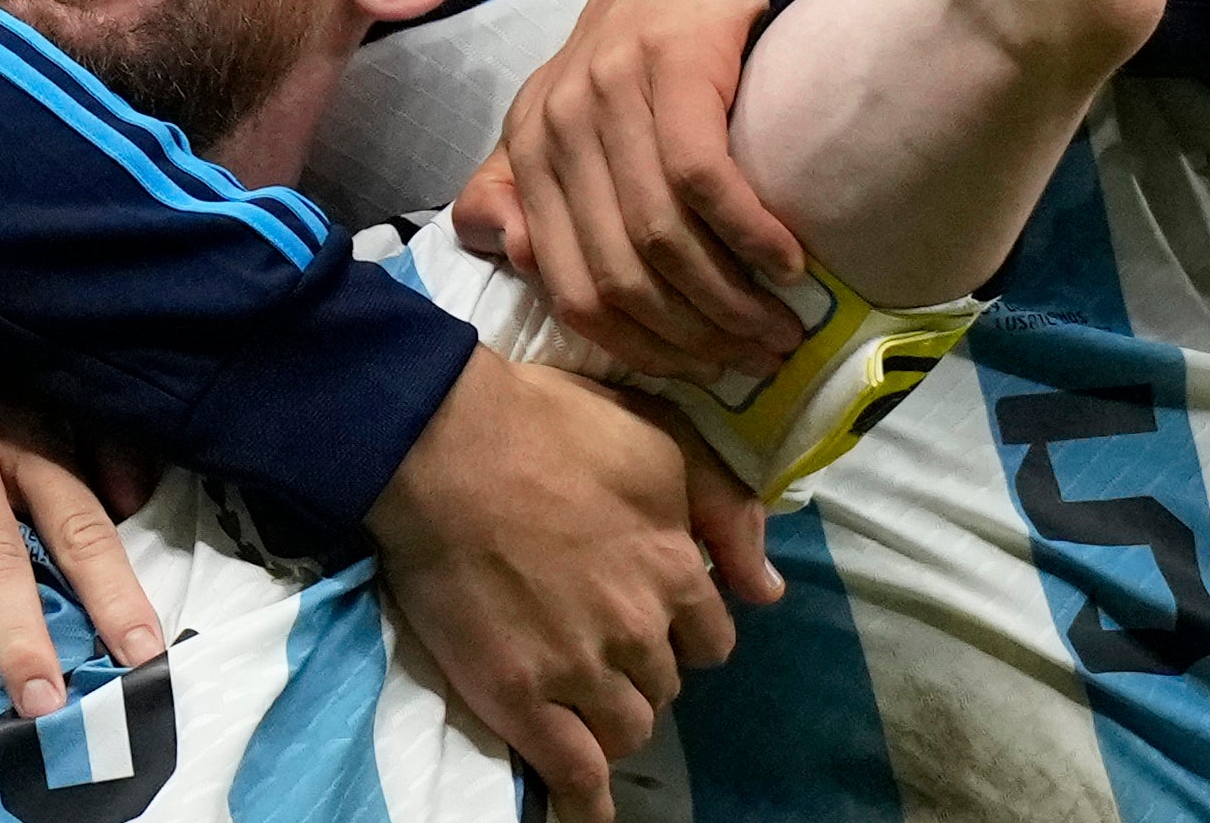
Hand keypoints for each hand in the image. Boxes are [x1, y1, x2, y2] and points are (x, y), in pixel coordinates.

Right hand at [369, 349, 743, 822]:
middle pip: (665, 685)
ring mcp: (579, 669)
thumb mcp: (659, 439)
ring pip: (628, 729)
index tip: (647, 615)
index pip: (711, 639)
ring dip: (611, 718)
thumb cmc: (545, 425)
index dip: (680, 630)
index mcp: (676, 570)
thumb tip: (770, 591)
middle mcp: (639, 630)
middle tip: (593, 639)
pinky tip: (587, 807)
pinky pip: (572, 773)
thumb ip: (726, 508)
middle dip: (640, 669)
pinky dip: (586, 799)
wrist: (439, 441)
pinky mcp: (519, 696)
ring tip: (573, 694)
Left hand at [457, 0, 803, 381]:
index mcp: (527, 153)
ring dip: (730, 297)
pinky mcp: (668, 66)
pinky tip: (787, 262)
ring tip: (782, 325)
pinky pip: (703, 180)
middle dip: (692, 334)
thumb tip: (519, 262)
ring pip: (661, 235)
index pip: (568, 285)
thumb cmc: (636, 61)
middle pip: (620, 271)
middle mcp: (555, 126)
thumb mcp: (570, 128)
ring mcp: (607, 93)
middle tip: (756, 357)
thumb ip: (530, 196)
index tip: (700, 373)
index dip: (637, 347)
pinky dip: (748, 235)